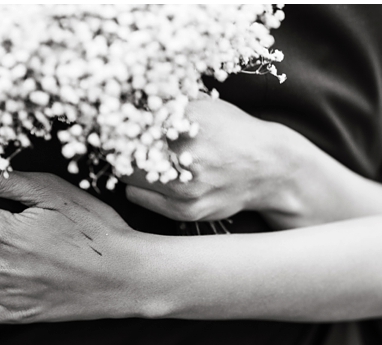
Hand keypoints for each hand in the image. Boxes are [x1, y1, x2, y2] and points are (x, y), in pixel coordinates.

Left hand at [122, 96, 298, 222]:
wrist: (268, 168)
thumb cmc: (232, 131)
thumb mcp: (204, 104)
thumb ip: (166, 101)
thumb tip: (125, 96)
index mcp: (188, 121)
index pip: (130, 121)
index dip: (117, 120)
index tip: (113, 120)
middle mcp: (185, 155)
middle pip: (122, 150)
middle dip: (120, 144)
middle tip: (122, 141)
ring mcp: (185, 187)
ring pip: (126, 176)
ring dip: (127, 166)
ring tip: (140, 159)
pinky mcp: (185, 211)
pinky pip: (137, 196)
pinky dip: (139, 185)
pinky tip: (154, 177)